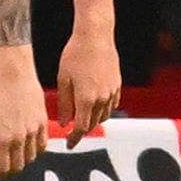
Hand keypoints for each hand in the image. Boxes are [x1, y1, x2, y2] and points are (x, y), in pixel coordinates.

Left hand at [0, 47, 50, 177]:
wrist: (13, 73)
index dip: (0, 175)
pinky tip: (30, 147)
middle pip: (19, 165)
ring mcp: (33, 130)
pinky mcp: (43, 121)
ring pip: (32, 156)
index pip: (3, 168)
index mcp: (1, 139)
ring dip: (24, 160)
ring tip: (17, 157)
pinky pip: (43, 143)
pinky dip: (37, 149)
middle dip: (11, 169)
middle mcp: (19, 138)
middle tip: (6, 168)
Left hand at [56, 22, 121, 145]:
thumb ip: (64, 105)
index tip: (69, 144)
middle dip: (83, 129)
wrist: (95, 36)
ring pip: (104, 115)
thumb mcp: (63, 80)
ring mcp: (111, 91)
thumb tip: (64, 123)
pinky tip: (95, 104)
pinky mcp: (117, 83)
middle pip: (93, 123)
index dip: (74, 138)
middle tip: (72, 130)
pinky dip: (104, 109)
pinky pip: (112, 104)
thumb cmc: (75, 55)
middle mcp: (102, 98)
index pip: (81, 128)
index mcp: (86, 99)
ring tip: (83, 116)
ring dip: (94, 120)